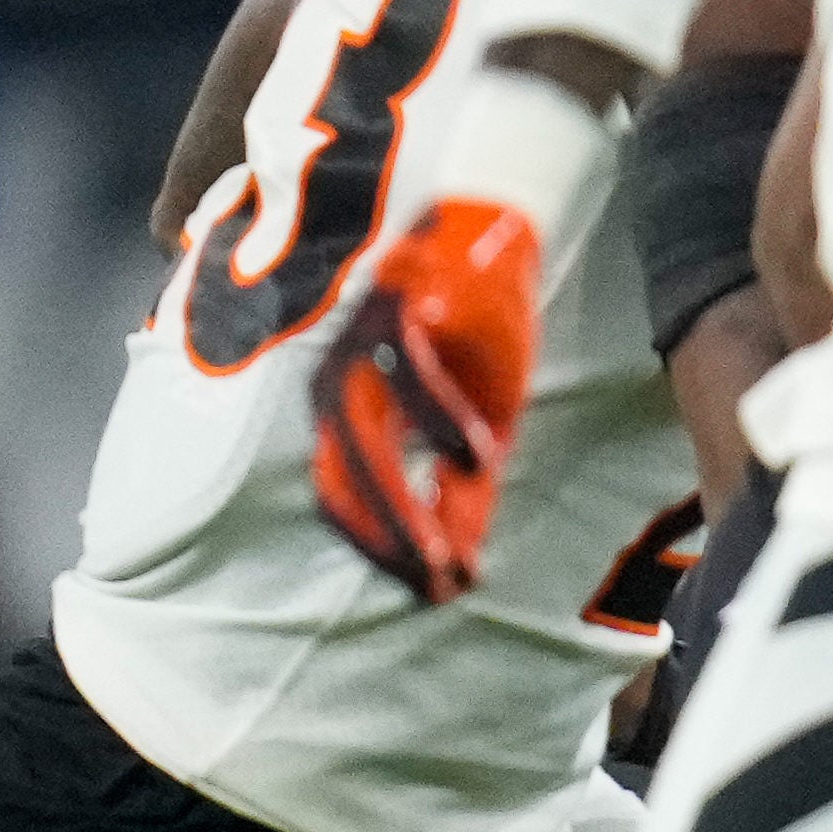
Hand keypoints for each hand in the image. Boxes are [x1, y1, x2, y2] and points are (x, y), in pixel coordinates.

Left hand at [308, 201, 543, 603]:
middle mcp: (339, 381)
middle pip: (344, 477)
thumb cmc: (478, 333)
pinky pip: (408, 376)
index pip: (342, 498)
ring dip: (402, 501)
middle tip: (431, 585)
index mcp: (348, 413)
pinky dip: (438, 424)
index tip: (428, 593)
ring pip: (364, 437)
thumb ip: (465, 492)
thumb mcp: (480, 426)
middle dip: (389, 539)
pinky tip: (477, 459)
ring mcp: (362, 345)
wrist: (493, 239)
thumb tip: (462, 567)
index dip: (381, 550)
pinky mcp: (398, 307)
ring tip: (441, 549)